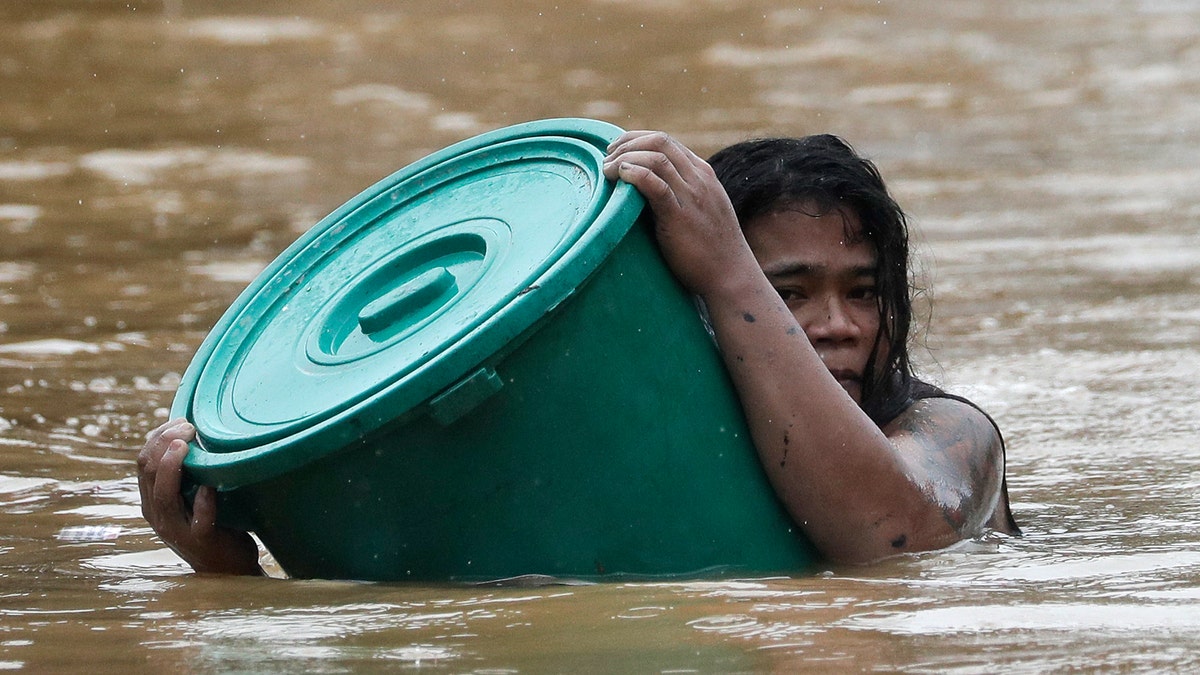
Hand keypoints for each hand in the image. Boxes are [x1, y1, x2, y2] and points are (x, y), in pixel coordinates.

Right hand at [137, 418, 262, 574]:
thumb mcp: (192, 493)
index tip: (181, 420)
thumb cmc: (214, 522)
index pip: (143, 461)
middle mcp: (158, 513)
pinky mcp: (201, 541)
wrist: (227, 567)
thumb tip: (196, 430)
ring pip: (164, 496)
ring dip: (173, 467)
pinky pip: (198, 520)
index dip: (158, 436)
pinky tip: (209, 487)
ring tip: (185, 446)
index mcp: (153, 498)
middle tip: (188, 427)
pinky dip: (203, 502)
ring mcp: (177, 529)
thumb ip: (188, 470)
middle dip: (164, 443)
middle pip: (148, 472)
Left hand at [603, 131, 758, 295]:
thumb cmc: (713, 249)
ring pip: (656, 157)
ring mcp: (692, 196)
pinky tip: (621, 177)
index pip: (667, 141)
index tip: (617, 151)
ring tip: (607, 171)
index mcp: (703, 175)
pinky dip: (635, 174)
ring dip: (625, 158)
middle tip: (607, 158)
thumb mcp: (703, 210)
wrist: (731, 275)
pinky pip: (656, 184)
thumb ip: (683, 195)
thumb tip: (648, 191)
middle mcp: (699, 179)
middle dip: (627, 144)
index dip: (636, 140)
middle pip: (659, 141)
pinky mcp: (680, 216)